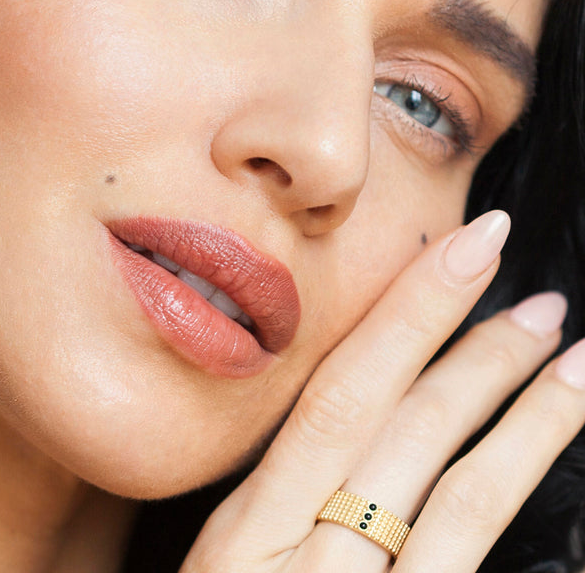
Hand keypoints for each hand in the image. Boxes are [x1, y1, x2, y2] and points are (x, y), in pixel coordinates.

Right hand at [180, 211, 584, 571]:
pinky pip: (467, 554)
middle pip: (391, 427)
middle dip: (470, 348)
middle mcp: (291, 560)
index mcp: (241, 531)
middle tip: (532, 295)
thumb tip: (341, 439)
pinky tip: (559, 447)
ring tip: (574, 357)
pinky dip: (516, 485)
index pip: (329, 397)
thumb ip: (275, 514)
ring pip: (454, 494)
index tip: (459, 251)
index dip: (401, 315)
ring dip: (525, 416)